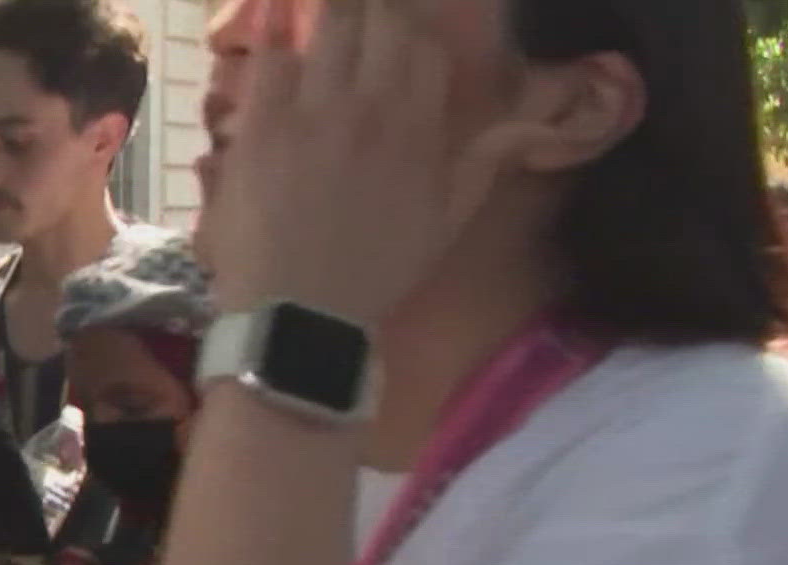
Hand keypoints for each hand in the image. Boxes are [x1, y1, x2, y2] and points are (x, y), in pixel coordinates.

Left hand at [197, 0, 532, 327]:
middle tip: (362, 18)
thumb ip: (483, 163)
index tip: (401, 34)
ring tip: (328, 20)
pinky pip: (269, 56)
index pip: (425, 43)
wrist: (299, 312)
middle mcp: (369, 106)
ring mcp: (312, 110)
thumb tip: (527, 122)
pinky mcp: (259, 123)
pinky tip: (272, 27)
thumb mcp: (444, 224)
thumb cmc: (374, 272)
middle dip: (373, 12)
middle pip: (379, 18)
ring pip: (328, 25)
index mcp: (418, 128)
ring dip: (331, 15)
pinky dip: (274, 39)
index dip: (414, 30)